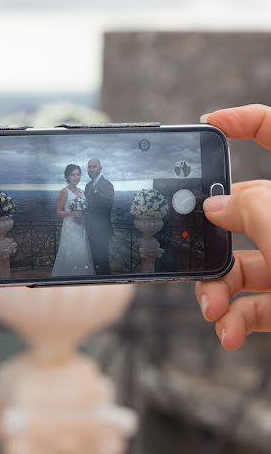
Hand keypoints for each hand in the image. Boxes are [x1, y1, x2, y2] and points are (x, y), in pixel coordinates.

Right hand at [195, 104, 270, 349]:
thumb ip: (250, 210)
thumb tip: (215, 206)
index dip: (245, 122)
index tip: (208, 126)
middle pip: (247, 212)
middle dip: (213, 239)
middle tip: (193, 253)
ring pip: (247, 265)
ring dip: (219, 290)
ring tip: (213, 310)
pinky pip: (260, 304)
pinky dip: (239, 318)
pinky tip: (229, 332)